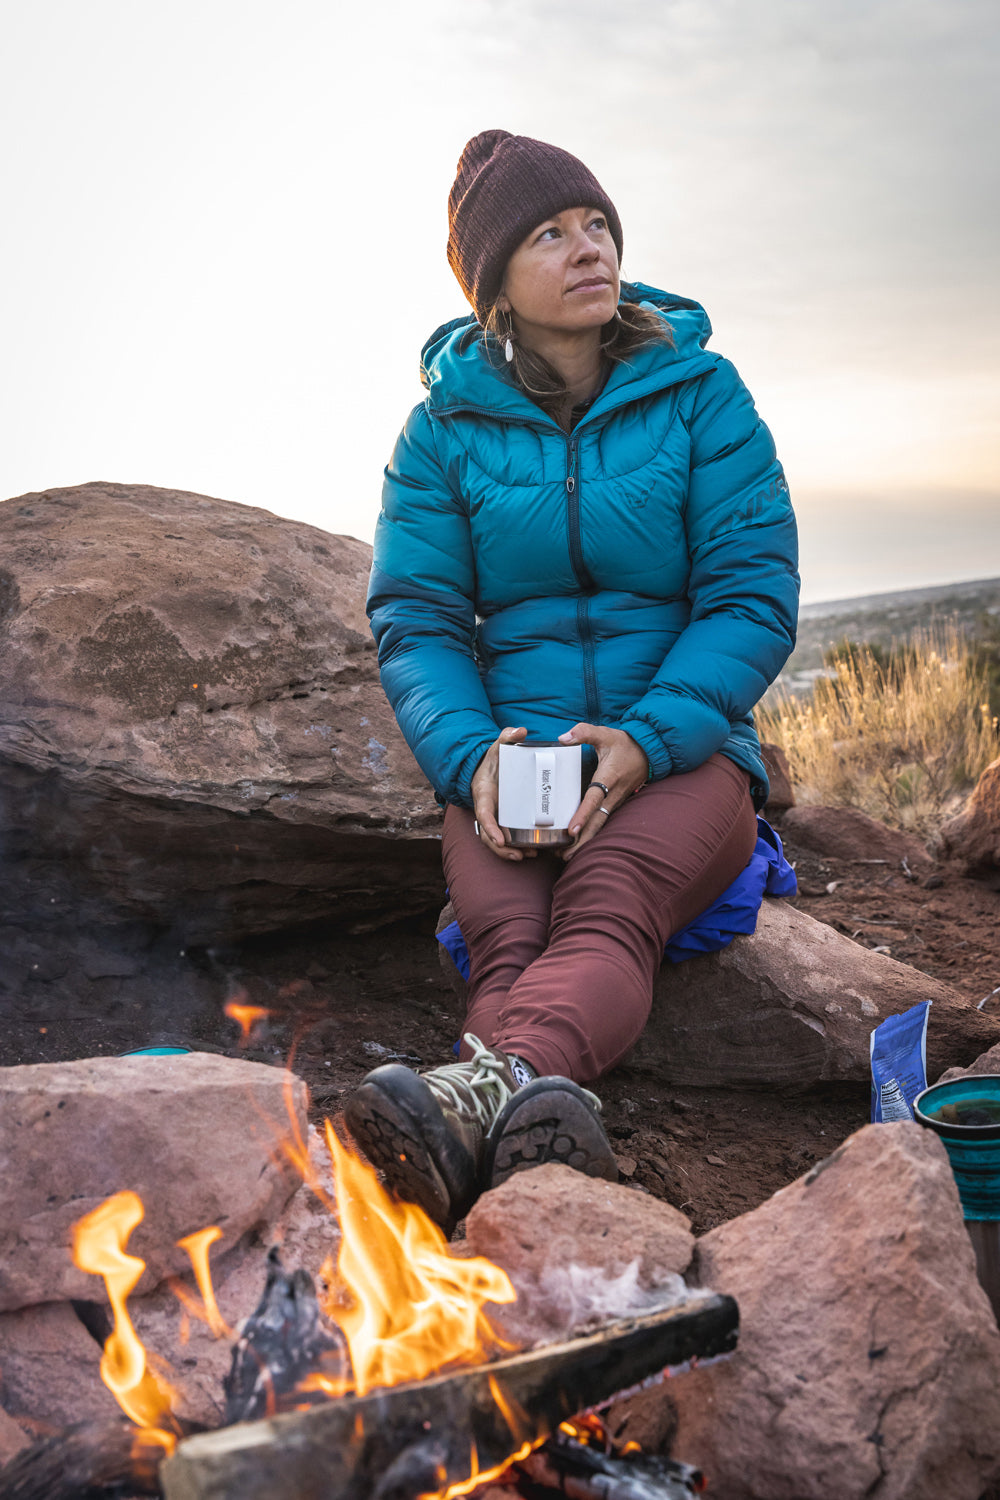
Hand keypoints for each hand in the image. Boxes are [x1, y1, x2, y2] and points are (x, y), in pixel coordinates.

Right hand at [470, 726, 536, 861]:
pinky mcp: (502, 821)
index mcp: (484, 794)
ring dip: (510, 853)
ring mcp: (494, 817)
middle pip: (488, 836)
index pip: (484, 815)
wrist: (488, 768)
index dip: (491, 829)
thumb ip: (507, 736)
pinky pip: (505, 839)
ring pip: (495, 842)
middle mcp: (486, 809)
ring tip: (529, 856)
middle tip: (520, 854)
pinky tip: (531, 853)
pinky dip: (515, 849)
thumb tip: (520, 731)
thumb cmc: (494, 759)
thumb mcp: (499, 746)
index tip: (500, 840)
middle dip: (502, 849)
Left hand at [558, 723, 649, 859]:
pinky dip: (591, 834)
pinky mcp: (616, 803)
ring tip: (566, 857)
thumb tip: (563, 738)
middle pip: (597, 821)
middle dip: (581, 840)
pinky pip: (604, 821)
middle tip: (562, 856)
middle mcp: (614, 793)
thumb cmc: (625, 742)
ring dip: (585, 842)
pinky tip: (579, 844)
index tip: (571, 830)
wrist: (650, 750)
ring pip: (600, 825)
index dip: (582, 815)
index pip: (594, 799)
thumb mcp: (605, 733)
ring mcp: (617, 801)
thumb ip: (583, 732)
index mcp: (609, 777)